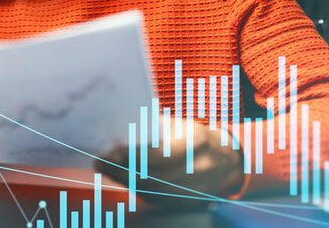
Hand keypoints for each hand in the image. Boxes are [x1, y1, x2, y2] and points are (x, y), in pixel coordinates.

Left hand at [94, 119, 243, 207]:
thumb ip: (150, 132)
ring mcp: (197, 188)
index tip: (109, 154)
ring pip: (153, 191)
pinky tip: (128, 180)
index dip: (130, 157)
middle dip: (121, 171)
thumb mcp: (177, 126)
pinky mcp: (192, 202)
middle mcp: (199, 167)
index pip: (157, 154)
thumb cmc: (194, 137)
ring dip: (127, 181)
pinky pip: (160, 199)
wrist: (226, 158)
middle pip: (152, 176)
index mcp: (195, 142)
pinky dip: (140, 190)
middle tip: (101, 163)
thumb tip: (117, 140)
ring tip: (110, 170)